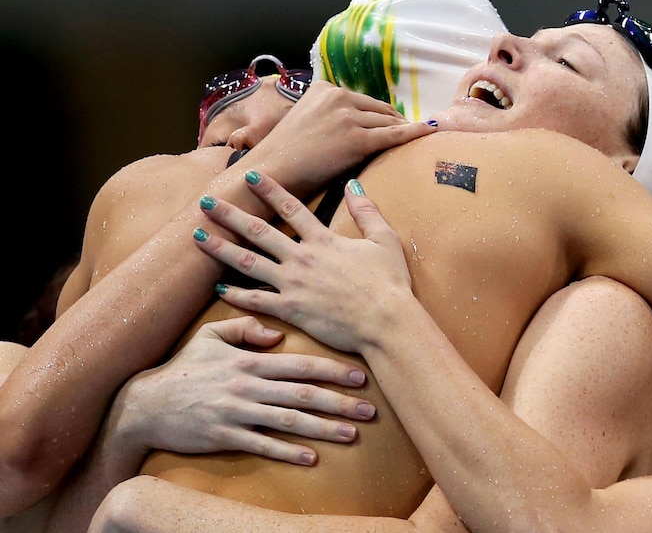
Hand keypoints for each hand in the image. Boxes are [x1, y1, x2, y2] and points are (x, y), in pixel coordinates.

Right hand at [109, 316, 376, 465]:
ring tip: (351, 434)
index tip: (360, 377)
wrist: (144, 404)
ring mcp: (237, 412)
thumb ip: (244, 329)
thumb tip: (277, 335)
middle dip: (339, 402)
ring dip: (322, 428)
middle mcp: (248, 385)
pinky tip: (311, 458)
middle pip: (302, 394)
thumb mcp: (210, 336)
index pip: (300, 364)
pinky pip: (262, 445)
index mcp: (249, 360)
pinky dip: (287, 452)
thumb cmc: (183, 367)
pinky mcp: (225, 436)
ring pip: (288, 420)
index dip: (332, 370)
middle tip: (369, 410)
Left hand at [192, 172, 413, 354]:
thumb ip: (367, 211)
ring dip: (221, 249)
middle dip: (230, 214)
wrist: (386, 322)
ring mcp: (293, 285)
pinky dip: (235, 295)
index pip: (290, 207)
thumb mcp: (384, 240)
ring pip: (248, 263)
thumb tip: (354, 184)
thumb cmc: (390, 283)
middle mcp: (302, 258)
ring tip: (197, 237)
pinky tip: (218, 288)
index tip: (249, 175)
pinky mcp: (290, 310)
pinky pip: (256, 301)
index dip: (268, 189)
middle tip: (205, 202)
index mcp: (324, 240)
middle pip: (258, 231)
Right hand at [246, 81, 435, 198]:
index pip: (362, 99)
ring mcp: (348, 116)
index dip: (380, 113)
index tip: (392, 120)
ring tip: (423, 135)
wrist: (273, 171)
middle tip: (413, 130)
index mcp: (324, 88)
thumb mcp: (302, 120)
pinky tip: (430, 131)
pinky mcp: (357, 138)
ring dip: (406, 129)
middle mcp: (338, 96)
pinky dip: (414, 132)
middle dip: (396, 120)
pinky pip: (393, 135)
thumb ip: (324, 115)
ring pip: (387, 122)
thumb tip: (343, 125)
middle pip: (379, 108)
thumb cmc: (283, 155)